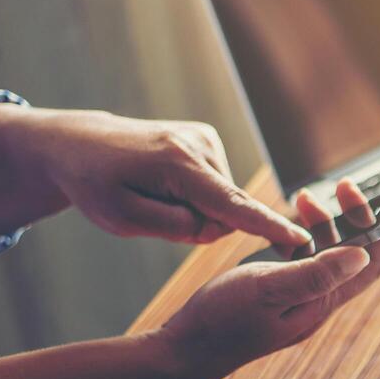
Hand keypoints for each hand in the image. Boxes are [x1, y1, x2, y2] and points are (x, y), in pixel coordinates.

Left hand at [4, 107, 309, 245]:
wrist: (79, 143)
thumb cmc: (94, 183)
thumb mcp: (122, 218)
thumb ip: (176, 227)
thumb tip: (219, 226)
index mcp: (176, 165)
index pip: (230, 205)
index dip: (266, 226)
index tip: (300, 239)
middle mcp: (199, 146)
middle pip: (223, 211)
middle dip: (196, 224)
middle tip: (152, 211)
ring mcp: (206, 139)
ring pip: (220, 202)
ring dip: (192, 209)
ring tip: (153, 191)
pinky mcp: (207, 139)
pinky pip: (216, 187)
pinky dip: (194, 194)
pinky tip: (165, 181)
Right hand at [162, 180, 379, 377]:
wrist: (186, 350)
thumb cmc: (222, 321)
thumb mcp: (269, 289)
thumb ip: (316, 273)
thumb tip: (362, 255)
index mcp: (322, 301)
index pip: (373, 263)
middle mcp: (317, 301)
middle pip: (355, 255)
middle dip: (356, 218)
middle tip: (344, 186)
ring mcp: (298, 298)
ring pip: (327, 255)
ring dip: (325, 224)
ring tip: (305, 197)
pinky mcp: (278, 294)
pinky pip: (302, 260)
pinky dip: (301, 236)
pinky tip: (286, 224)